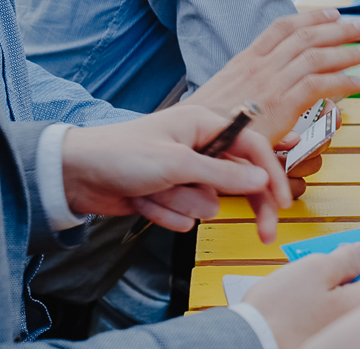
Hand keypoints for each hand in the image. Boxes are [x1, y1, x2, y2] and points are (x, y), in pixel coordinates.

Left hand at [61, 105, 289, 239]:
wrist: (77, 175)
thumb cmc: (122, 155)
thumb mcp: (176, 163)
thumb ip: (221, 174)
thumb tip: (260, 179)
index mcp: (203, 125)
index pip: (252, 147)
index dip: (272, 174)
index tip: (283, 202)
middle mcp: (197, 146)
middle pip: (238, 180)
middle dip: (245, 205)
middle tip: (264, 234)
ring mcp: (183, 172)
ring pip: (207, 202)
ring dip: (182, 205)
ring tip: (153, 193)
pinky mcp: (168, 194)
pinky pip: (184, 214)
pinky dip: (165, 214)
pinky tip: (142, 202)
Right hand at [190, 10, 359, 145]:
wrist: (190, 143)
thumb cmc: (205, 126)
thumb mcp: (225, 96)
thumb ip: (252, 88)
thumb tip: (277, 90)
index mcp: (245, 60)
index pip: (282, 27)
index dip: (310, 17)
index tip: (332, 13)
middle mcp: (259, 66)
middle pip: (305, 36)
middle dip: (338, 28)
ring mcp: (269, 84)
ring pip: (316, 56)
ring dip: (347, 52)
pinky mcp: (279, 105)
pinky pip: (318, 85)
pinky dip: (341, 82)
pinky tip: (356, 84)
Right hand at [244, 240, 359, 348]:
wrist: (254, 341)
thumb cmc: (281, 309)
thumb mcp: (315, 268)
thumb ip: (347, 257)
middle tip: (352, 257)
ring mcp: (348, 332)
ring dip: (355, 287)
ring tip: (330, 275)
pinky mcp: (332, 338)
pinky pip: (345, 315)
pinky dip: (341, 303)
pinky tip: (321, 296)